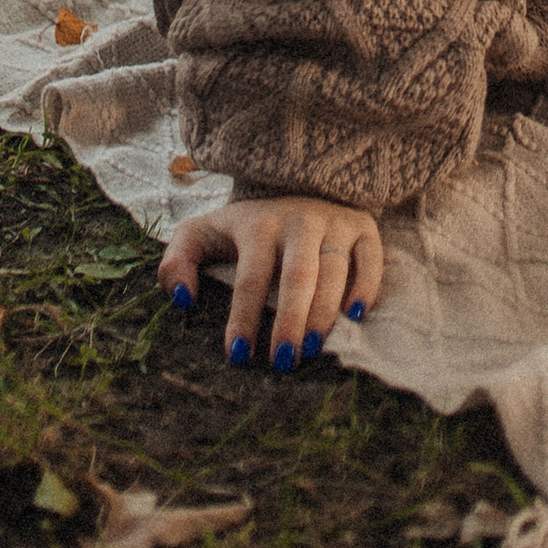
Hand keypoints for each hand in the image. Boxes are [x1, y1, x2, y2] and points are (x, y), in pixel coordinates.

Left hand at [158, 191, 383, 370]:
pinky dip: (366, 286)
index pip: (251, 277)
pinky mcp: (362, 226)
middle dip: (289, 320)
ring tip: (312, 348)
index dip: (243, 317)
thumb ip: (177, 262)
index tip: (237, 356)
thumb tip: (182, 300)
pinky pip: (370, 257)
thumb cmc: (245, 228)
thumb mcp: (203, 234)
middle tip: (282, 362)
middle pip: (297, 275)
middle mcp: (299, 220)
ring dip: (324, 311)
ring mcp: (334, 222)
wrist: (294, 185)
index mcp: (258, 224)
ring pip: (333, 269)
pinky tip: (354, 316)